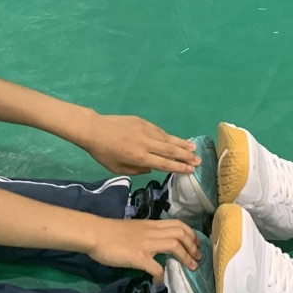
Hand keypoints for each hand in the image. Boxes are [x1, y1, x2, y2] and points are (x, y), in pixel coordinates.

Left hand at [76, 113, 199, 175]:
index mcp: (139, 157)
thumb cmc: (104, 153)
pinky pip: (159, 131)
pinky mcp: (142, 122)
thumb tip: (152, 168)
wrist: (94, 129)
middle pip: (170, 151)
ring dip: (181, 144)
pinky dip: (169, 136)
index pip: (164, 164)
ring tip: (194, 148)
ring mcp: (145, 130)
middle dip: (186, 156)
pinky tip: (176, 140)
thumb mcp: (117, 169)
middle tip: (199, 160)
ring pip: (167, 138)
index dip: (179, 167)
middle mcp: (145, 143)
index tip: (191, 170)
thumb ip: (136, 170)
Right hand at [90, 217, 200, 278]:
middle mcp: (152, 232)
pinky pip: (156, 267)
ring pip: (174, 245)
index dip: (190, 233)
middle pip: (180, 233)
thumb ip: (146, 234)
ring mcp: (146, 244)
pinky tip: (159, 282)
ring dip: (185, 256)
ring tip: (191, 266)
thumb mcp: (134, 229)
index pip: (177, 224)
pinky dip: (161, 276)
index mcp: (151, 224)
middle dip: (193, 245)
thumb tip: (154, 244)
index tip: (196, 243)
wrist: (96, 234)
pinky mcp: (138, 257)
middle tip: (198, 257)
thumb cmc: (110, 231)